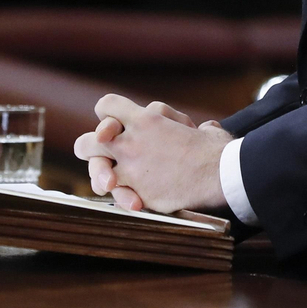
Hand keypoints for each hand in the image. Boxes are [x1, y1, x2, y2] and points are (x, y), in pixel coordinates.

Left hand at [73, 95, 230, 214]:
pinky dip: (122, 199)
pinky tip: (134, 201)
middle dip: (92, 149)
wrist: (219, 173)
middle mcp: (130, 141)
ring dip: (100, 177)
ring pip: (95, 171)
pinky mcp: (135, 191)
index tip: (118, 126)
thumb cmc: (216, 149)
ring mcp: (129, 168)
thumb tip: (205, 128)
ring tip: (111, 183)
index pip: (107, 105)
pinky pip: (115, 195)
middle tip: (106, 156)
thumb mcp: (202, 129)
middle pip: (87, 141)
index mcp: (145, 119)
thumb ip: (194, 129)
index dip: (109, 115)